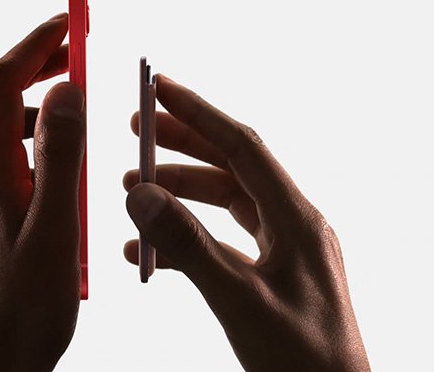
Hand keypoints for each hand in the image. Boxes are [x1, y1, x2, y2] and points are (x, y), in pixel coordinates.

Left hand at [0, 13, 84, 371]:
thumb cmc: (23, 312)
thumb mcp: (57, 230)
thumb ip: (60, 156)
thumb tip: (65, 91)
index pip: (2, 81)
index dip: (34, 44)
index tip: (68, 24)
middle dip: (27, 64)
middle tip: (70, 57)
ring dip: (25, 106)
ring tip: (70, 118)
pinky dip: (20, 143)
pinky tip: (51, 172)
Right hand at [123, 74, 369, 370]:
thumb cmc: (301, 360)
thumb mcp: (238, 299)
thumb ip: (189, 245)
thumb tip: (142, 195)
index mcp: (296, 219)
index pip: (243, 147)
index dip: (199, 113)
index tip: (161, 88)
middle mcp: (290, 224)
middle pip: (230, 167)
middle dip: (182, 145)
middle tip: (138, 128)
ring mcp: (280, 249)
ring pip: (223, 203)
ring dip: (178, 192)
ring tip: (133, 188)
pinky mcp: (268, 273)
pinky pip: (221, 240)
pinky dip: (184, 237)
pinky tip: (149, 251)